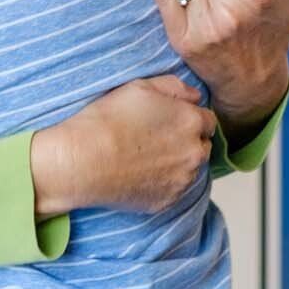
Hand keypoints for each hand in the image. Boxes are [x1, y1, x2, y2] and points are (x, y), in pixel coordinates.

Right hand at [29, 75, 216, 215]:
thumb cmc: (108, 119)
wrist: (81, 161)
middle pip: (202, 146)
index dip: (188, 119)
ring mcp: (182, 180)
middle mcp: (194, 153)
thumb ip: (175, 87)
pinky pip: (174, 190)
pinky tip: (141, 173)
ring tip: (147, 157)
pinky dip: (164, 182)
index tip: (170, 121)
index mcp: (191, 122)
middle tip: (158, 139)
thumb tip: (195, 97)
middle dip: (187, 141)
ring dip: (178, 163)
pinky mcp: (168, 201)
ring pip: (190, 169)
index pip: (207, 120)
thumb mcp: (140, 86)